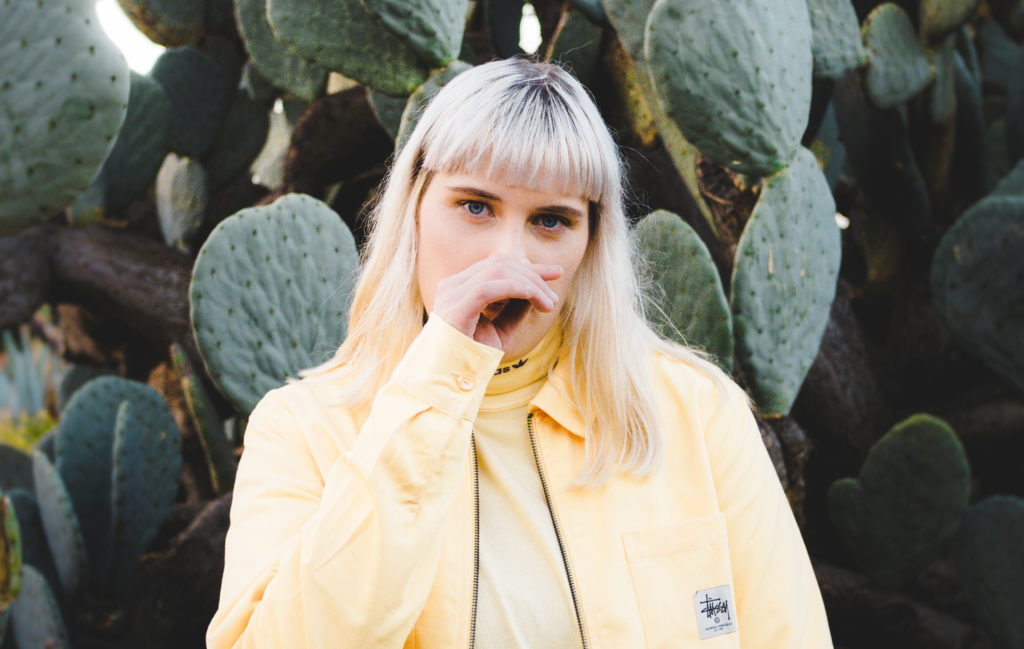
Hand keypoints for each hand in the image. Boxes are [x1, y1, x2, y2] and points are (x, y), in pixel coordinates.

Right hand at [431, 253, 561, 349]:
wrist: (448, 383)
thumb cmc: (471, 359)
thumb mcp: (499, 330)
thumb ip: (514, 309)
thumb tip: (536, 290)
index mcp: (458, 288)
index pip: (495, 265)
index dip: (528, 267)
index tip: (556, 273)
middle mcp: (451, 286)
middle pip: (499, 263)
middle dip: (533, 275)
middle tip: (553, 299)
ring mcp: (451, 294)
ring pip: (497, 270)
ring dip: (530, 284)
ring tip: (548, 305)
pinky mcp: (456, 307)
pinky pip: (490, 287)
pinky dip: (518, 288)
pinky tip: (535, 300)